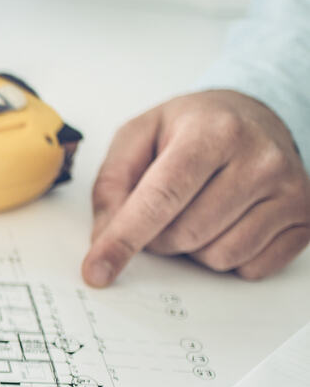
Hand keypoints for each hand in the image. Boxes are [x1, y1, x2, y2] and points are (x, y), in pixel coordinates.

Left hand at [83, 90, 309, 285]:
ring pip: (218, 257)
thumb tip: (105, 236)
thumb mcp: (140, 135)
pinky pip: (250, 268)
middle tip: (164, 211)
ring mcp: (289, 191)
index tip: (96, 270)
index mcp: (212, 132)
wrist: (254, 116)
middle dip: (158, 237)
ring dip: (193, 248)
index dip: (124, 239)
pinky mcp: (305, 219)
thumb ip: (112, 183)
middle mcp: (259, 160)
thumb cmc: (193, 128)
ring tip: (198, 210)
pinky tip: (227, 222)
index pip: (161, 197)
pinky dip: (227, 256)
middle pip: (185, 235)